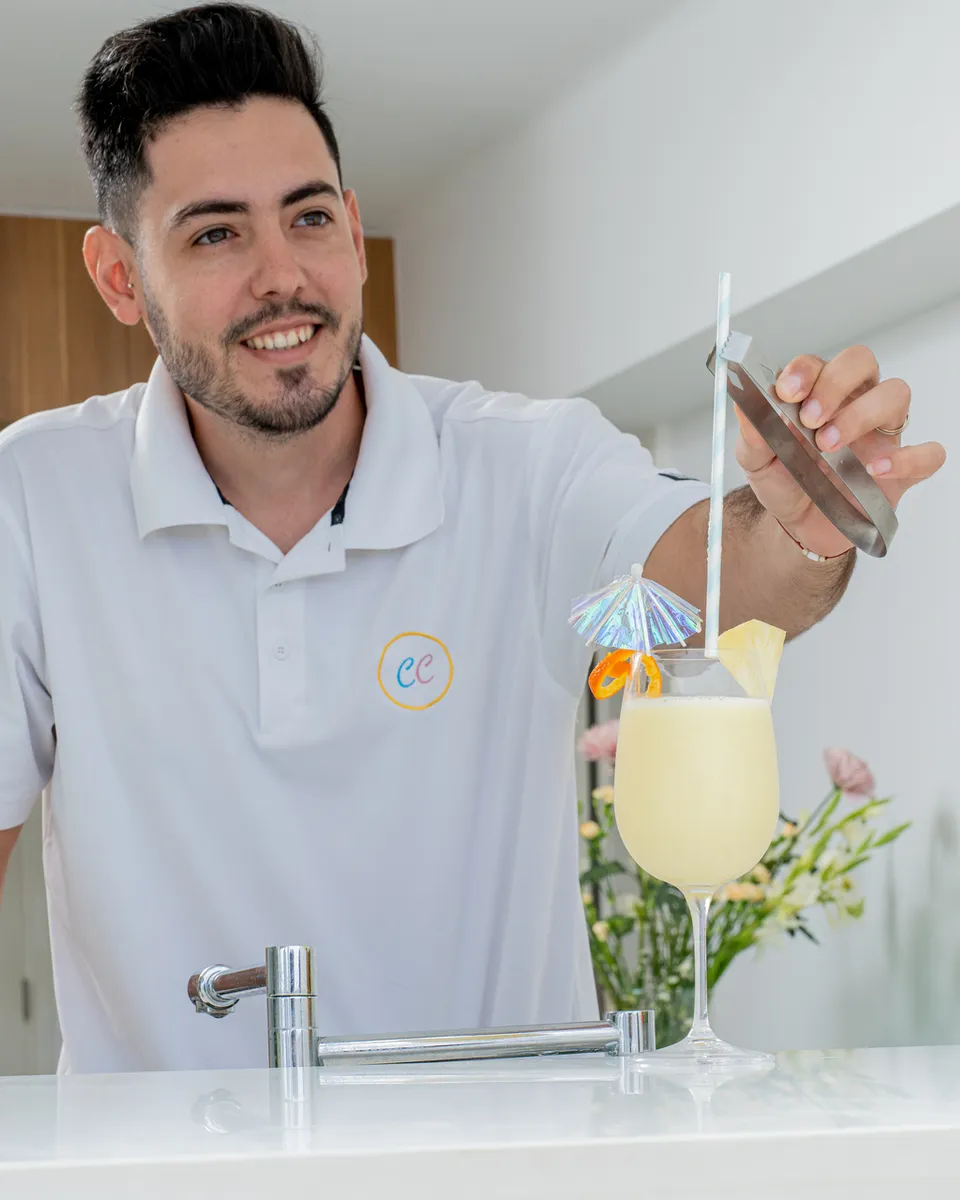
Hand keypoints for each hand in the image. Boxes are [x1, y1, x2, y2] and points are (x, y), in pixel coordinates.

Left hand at [734, 344, 945, 557]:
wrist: (797, 527)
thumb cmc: (785, 483)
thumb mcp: (755, 461)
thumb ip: (751, 434)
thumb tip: (744, 403)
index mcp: (818, 394)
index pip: (820, 363)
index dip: (806, 370)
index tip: (787, 392)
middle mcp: (854, 403)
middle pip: (862, 363)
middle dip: (835, 383)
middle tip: (810, 419)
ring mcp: (882, 434)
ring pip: (896, 394)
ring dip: (862, 414)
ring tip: (829, 446)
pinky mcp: (903, 469)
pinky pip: (927, 453)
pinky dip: (907, 458)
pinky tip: (875, 469)